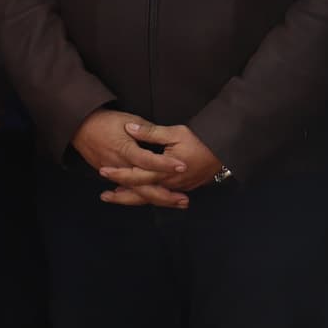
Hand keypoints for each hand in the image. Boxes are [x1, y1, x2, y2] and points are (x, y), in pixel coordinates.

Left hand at [77, 109, 219, 207]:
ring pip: (150, 197)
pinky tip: (139, 196)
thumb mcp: (175, 132)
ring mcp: (176, 188)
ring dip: (132, 198)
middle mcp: (168, 183)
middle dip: (121, 195)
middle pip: (140, 193)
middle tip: (104, 195)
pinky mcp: (182, 188)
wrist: (224, 152)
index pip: (136, 175)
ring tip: (116, 198)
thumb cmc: (200, 140)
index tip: (103, 171)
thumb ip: (150, 133)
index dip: (118, 173)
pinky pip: (160, 196)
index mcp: (163, 170)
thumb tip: (129, 129)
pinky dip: (147, 197)